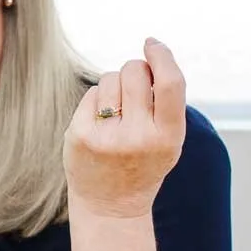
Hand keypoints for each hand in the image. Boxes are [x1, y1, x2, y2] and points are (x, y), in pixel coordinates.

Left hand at [67, 38, 186, 220]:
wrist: (111, 206)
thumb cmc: (144, 162)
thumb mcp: (168, 139)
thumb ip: (166, 102)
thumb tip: (151, 52)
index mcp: (168, 137)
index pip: (170, 83)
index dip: (162, 56)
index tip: (152, 44)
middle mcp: (138, 137)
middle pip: (134, 71)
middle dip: (134, 70)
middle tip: (134, 89)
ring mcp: (106, 136)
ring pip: (110, 79)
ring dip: (114, 86)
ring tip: (117, 114)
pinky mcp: (80, 135)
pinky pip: (91, 94)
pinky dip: (97, 101)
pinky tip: (100, 124)